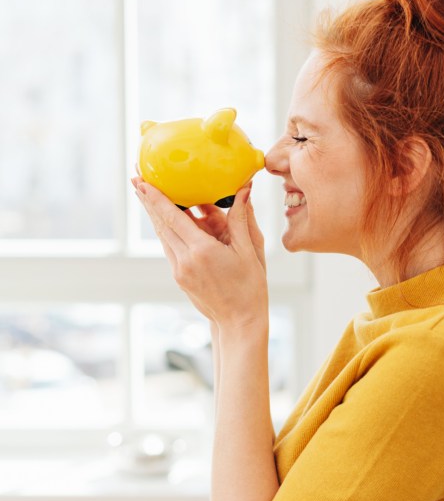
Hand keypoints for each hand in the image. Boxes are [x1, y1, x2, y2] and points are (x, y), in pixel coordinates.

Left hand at [131, 176, 267, 330]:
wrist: (240, 322)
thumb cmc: (250, 287)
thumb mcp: (250, 251)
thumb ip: (242, 218)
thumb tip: (244, 189)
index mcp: (202, 251)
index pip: (173, 217)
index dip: (156, 197)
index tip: (142, 180)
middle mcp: (185, 260)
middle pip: (161, 224)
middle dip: (148, 200)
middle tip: (136, 178)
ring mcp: (179, 270)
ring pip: (163, 236)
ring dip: (156, 215)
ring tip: (147, 194)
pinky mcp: (179, 277)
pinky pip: (171, 248)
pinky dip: (168, 230)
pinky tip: (168, 220)